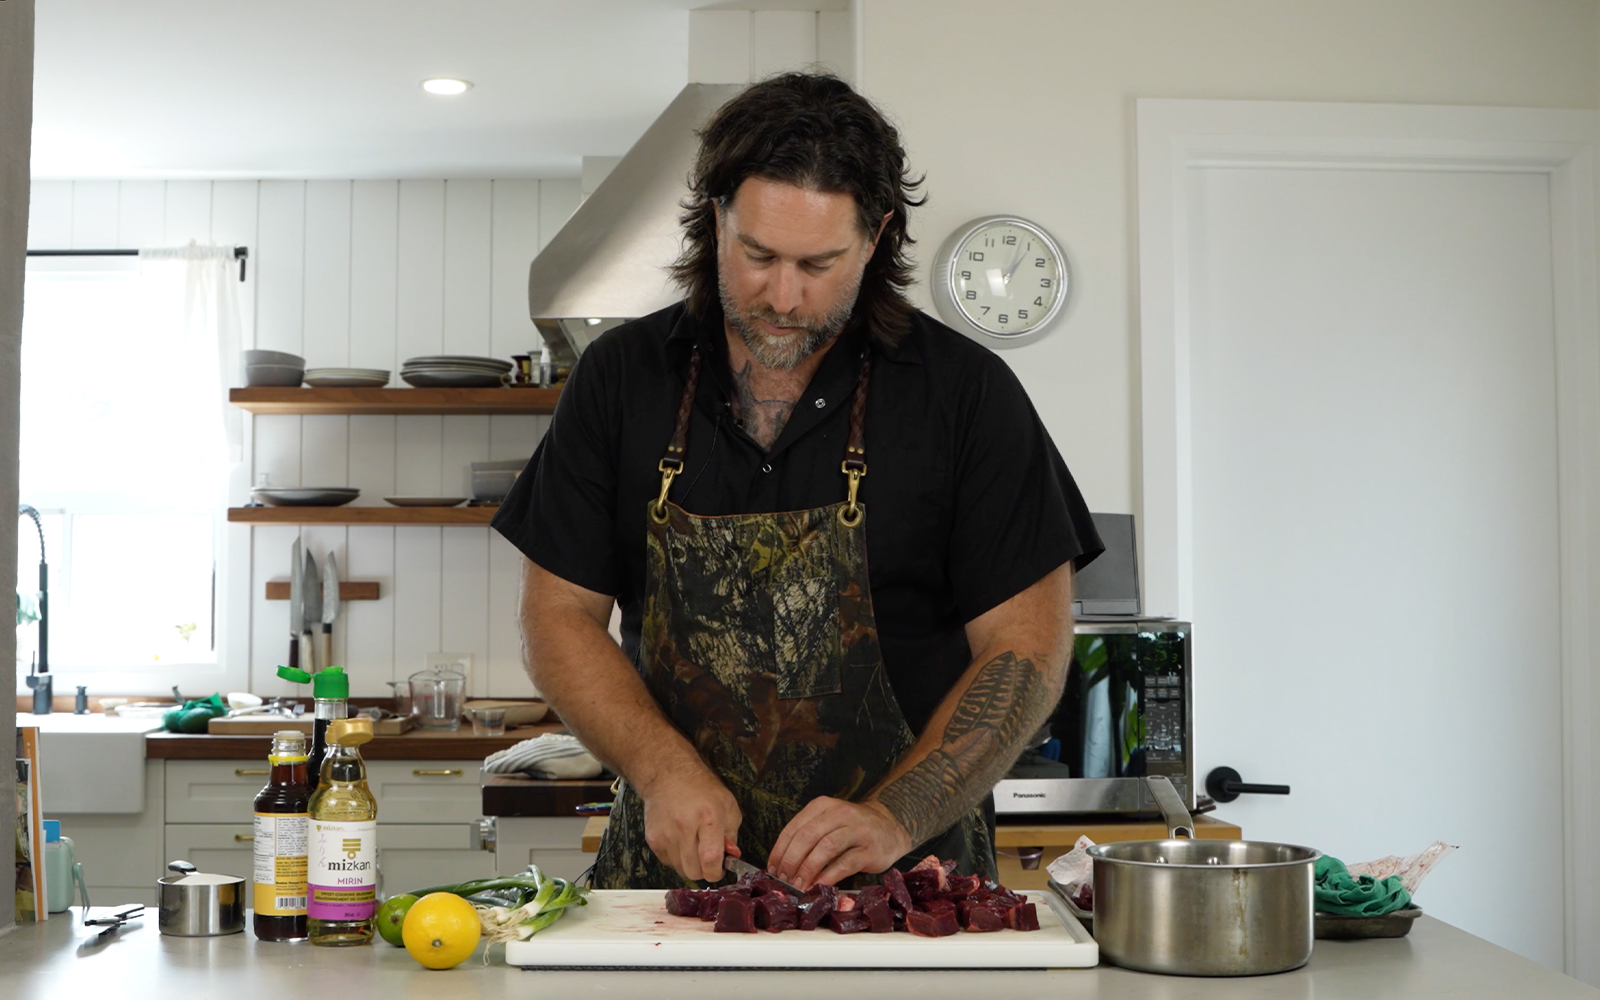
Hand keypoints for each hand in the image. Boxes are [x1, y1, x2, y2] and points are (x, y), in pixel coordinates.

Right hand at [638, 764, 741, 882]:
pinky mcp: (653, 839)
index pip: (710, 858)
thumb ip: (732, 835)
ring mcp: (666, 834)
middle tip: (708, 858)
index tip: (720, 870)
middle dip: (705, 870)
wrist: (669, 775)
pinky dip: (678, 858)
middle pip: (694, 871)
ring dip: (690, 864)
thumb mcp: (728, 806)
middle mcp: (684, 826)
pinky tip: (681, 841)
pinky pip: (668, 863)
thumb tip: (730, 857)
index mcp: (708, 817)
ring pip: (681, 870)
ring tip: (694, 845)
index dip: (717, 872)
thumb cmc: (701, 789)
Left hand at [766, 797, 912, 889]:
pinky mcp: (870, 849)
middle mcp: (840, 813)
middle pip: (808, 836)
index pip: (794, 827)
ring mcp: (857, 830)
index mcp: (823, 806)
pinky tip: (818, 886)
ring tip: (798, 885)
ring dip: (808, 869)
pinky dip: (828, 876)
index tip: (772, 869)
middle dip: (791, 860)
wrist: (890, 827)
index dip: (780, 850)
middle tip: (783, 880)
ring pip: (826, 847)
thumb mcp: (829, 823)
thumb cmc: (852, 829)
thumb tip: (781, 865)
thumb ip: (808, 837)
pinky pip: (845, 863)